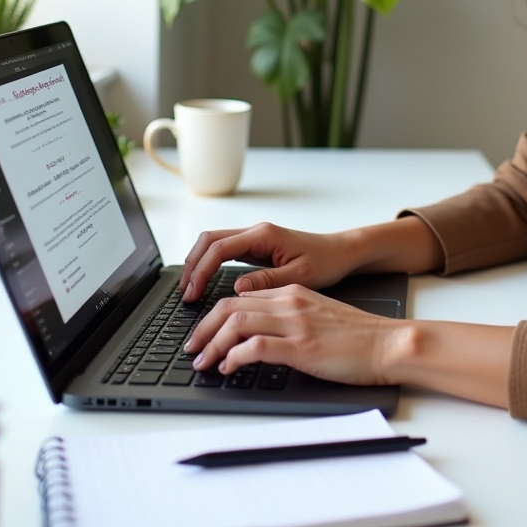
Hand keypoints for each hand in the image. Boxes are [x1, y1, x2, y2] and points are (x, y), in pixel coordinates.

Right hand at [178, 224, 356, 300]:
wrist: (341, 252)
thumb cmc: (326, 262)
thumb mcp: (300, 275)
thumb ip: (268, 281)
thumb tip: (237, 288)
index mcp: (264, 235)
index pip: (219, 248)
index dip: (201, 271)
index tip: (193, 293)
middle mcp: (256, 232)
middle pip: (210, 240)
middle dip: (192, 265)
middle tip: (185, 293)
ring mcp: (255, 238)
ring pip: (214, 243)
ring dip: (198, 263)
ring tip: (190, 289)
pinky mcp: (256, 247)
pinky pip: (225, 250)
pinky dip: (209, 263)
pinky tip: (205, 281)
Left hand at [185, 284, 401, 385]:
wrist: (388, 343)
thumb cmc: (358, 337)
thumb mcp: (319, 316)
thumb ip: (290, 317)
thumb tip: (258, 335)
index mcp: (293, 293)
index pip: (240, 296)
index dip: (213, 316)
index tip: (202, 335)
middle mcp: (290, 302)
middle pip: (229, 306)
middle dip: (203, 329)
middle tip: (192, 349)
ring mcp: (295, 323)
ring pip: (236, 322)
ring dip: (212, 344)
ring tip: (203, 362)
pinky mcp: (302, 346)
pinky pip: (256, 347)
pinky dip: (235, 357)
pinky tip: (229, 368)